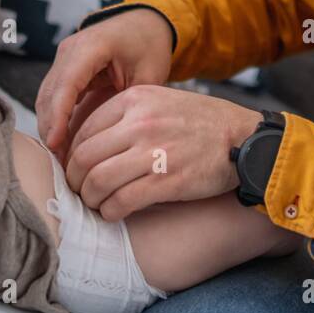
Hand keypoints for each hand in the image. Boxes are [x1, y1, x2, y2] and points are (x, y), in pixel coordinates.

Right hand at [35, 8, 173, 167]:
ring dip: (50, 126)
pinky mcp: (64, 68)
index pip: (66, 85)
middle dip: (50, 128)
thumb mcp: (148, 74)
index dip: (58, 116)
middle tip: (58, 161)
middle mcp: (69, 50)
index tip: (55, 144)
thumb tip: (113, 141)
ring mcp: (63, 58)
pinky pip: (53, 96)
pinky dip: (55, 118)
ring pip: (46, 97)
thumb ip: (130, 105)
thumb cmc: (149, 45)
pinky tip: (62, 142)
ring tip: (59, 157)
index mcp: (91, 46)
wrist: (145, 22)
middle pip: (49, 94)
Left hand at [62, 84, 262, 220]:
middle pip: (84, 158)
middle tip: (79, 191)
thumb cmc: (200, 123)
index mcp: (135, 99)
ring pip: (98, 182)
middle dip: (75, 180)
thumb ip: (126, 115)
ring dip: (91, 199)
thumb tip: (87, 141)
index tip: (76, 169)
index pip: (83, 130)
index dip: (71, 155)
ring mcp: (153, 152)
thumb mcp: (160, 101)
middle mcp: (140, 123)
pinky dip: (110, 211)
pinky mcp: (167, 181)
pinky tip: (114, 213)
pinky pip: (122, 202)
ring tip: (96, 204)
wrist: (242, 139)